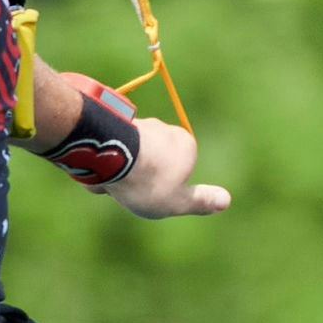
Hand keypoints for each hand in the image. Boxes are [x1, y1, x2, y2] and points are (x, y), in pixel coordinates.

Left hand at [110, 116, 231, 219]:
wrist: (110, 154)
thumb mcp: (178, 200)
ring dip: (122, 170)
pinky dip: (106, 160)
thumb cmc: (148, 180)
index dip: (167, 186)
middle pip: (155, 160)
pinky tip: (97, 170)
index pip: (181, 167)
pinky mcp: (115, 122)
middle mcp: (164, 129)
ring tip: (111, 182)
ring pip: (132, 154)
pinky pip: (113, 147)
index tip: (155, 194)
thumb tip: (226, 200)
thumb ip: (200, 201)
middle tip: (131, 190)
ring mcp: (139, 123)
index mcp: (185, 143)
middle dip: (143, 176)